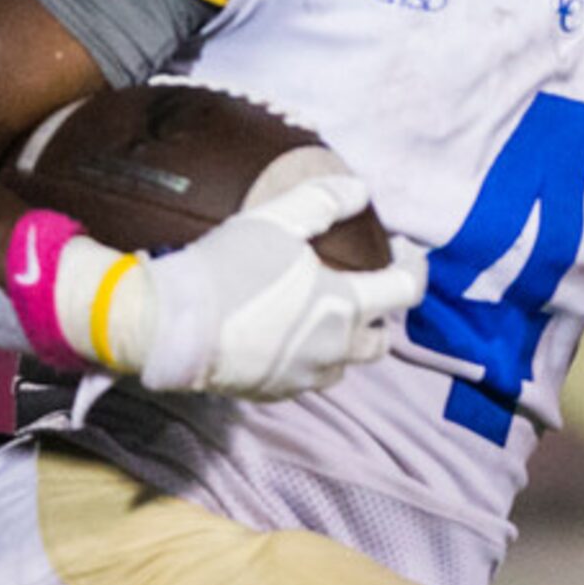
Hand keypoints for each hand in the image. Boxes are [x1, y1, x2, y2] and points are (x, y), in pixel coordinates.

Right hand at [119, 176, 426, 399]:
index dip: (415, 267)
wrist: (168, 324)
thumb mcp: (277, 220)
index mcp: (345, 307)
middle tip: (364, 288)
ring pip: (344, 365)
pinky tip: (287, 338)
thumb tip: (360, 191)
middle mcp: (334, 350)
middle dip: (380, 314)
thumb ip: (324, 201)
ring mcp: (303, 377)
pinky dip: (309, 359)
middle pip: (380, 340)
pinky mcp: (273, 393)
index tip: (405, 249)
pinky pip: (306, 379)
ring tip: (324, 316)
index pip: (406, 291)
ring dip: (344, 342)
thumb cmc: (227, 267)